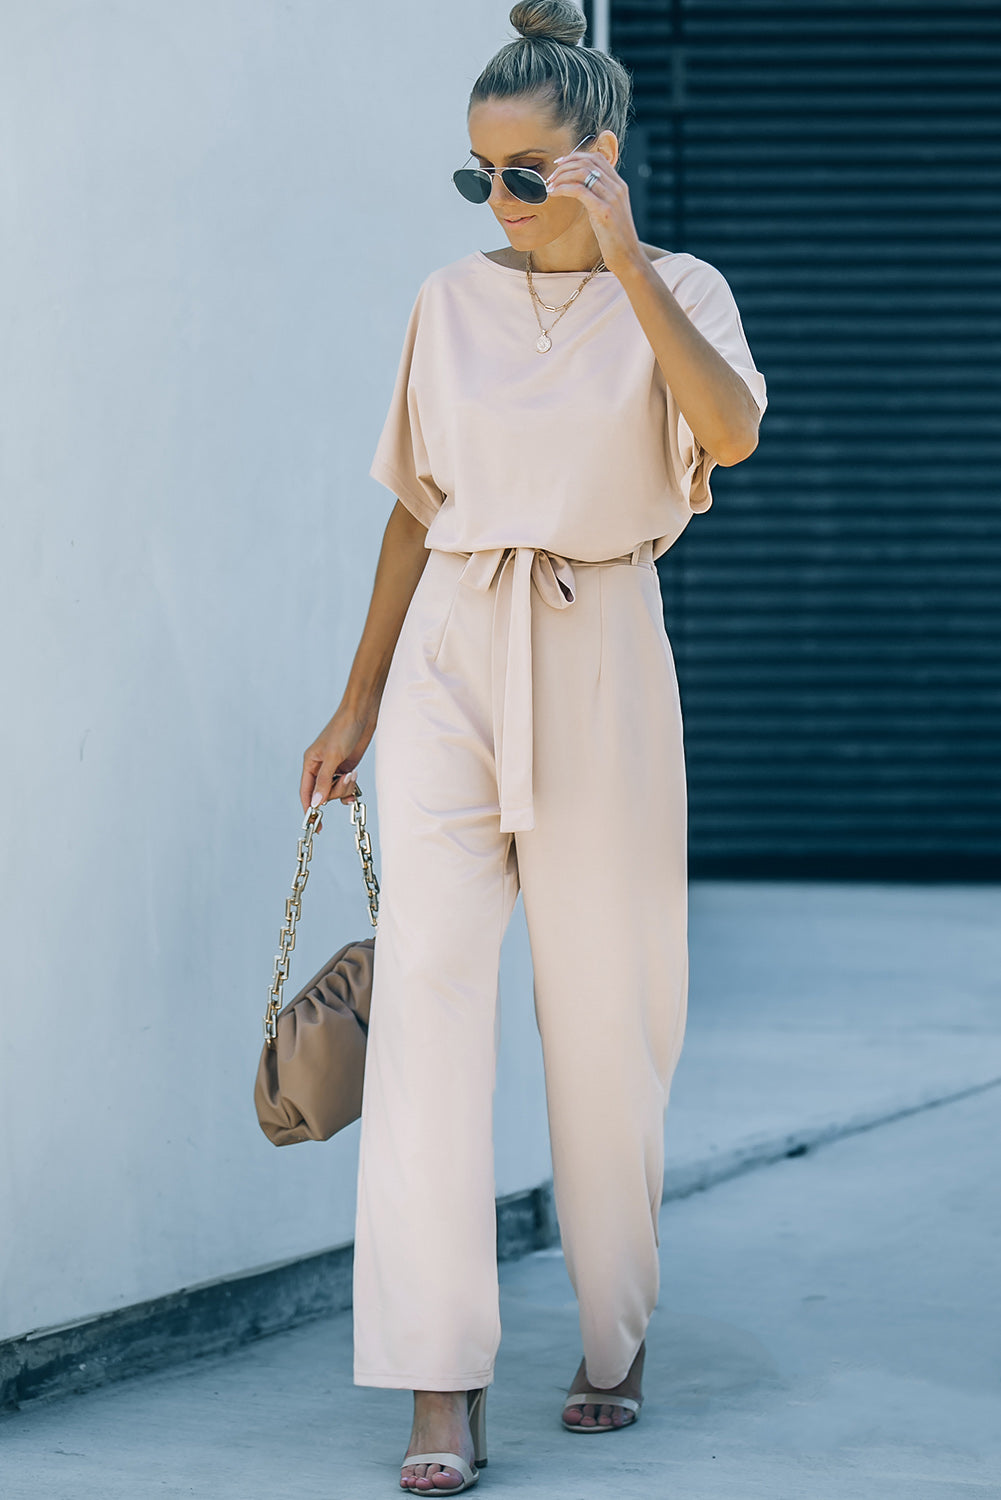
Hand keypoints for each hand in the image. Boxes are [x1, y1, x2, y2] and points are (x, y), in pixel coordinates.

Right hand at [300, 700, 376, 813]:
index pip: (305, 792)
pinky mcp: (346, 767)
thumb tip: (315, 803)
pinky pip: (346, 786)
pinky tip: (356, 780)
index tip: (315, 826)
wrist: (362, 714)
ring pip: (336, 791)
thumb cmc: (344, 730)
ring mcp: (334, 768)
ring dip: (346, 787)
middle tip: (346, 777)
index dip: (309, 809)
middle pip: (323, 794)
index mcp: (310, 763)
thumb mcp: (333, 757)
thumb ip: (324, 781)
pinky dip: (351, 786)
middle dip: (336, 791)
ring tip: (353, 773)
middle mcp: (320, 767)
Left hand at [544, 148, 644, 279]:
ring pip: (582, 173)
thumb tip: (579, 189)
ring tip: (550, 185)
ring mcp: (612, 198)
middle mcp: (617, 187)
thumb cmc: (615, 238)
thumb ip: (599, 196)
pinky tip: (554, 194)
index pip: (596, 158)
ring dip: (561, 176)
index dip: (575, 156)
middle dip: (565, 165)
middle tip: (551, 176)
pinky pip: (579, 190)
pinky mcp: (604, 211)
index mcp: (619, 185)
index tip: (560, 163)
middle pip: (588, 162)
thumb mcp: (608, 211)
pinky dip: (563, 188)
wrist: (628, 257)